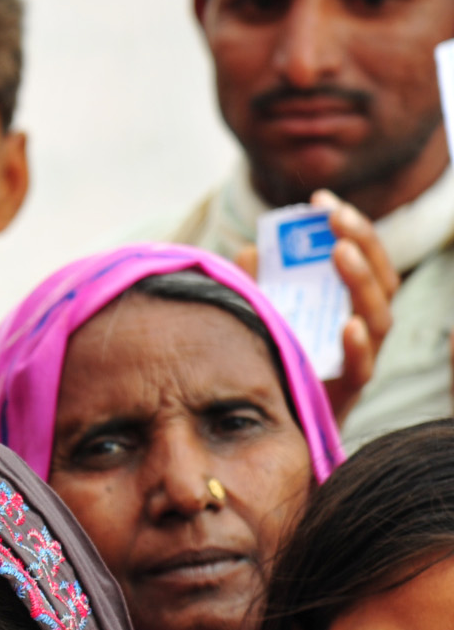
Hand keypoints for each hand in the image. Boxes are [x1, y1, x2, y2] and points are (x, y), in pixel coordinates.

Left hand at [237, 190, 396, 422]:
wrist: (273, 428)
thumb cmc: (273, 364)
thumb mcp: (266, 317)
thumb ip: (261, 286)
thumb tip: (249, 249)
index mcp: (347, 305)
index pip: (363, 259)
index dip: (351, 227)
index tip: (323, 200)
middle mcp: (362, 328)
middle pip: (380, 280)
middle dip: (362, 242)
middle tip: (336, 216)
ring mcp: (360, 359)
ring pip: (379, 317)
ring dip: (361, 281)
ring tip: (340, 253)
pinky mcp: (347, 392)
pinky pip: (362, 368)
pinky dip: (358, 346)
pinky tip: (349, 326)